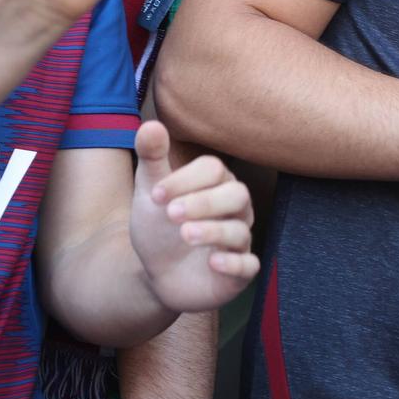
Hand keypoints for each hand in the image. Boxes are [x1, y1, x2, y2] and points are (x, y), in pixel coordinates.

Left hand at [132, 121, 259, 311]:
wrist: (157, 273)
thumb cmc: (159, 226)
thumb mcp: (150, 191)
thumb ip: (152, 159)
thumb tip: (150, 124)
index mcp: (215, 184)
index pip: (213, 170)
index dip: (186, 178)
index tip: (155, 194)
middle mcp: (234, 209)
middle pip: (237, 195)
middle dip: (205, 202)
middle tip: (171, 213)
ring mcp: (238, 241)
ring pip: (240, 230)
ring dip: (213, 231)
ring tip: (184, 235)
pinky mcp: (239, 272)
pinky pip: (249, 265)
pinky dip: (234, 263)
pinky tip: (213, 262)